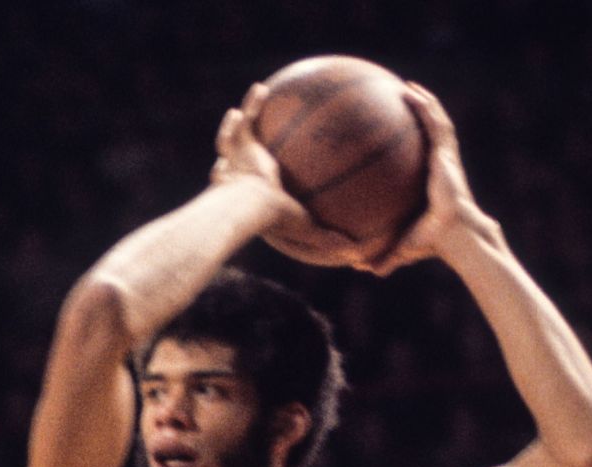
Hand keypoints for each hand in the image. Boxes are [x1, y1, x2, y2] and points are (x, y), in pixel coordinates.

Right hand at [213, 84, 372, 264]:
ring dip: (237, 122)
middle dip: (239, 155)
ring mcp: (237, 158)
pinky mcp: (239, 143)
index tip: (267, 179)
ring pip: (233, 137)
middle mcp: (242, 174)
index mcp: (258, 194)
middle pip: (239, 162)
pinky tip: (262, 87)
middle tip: (250, 146)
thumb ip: (330, 238)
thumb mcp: (309, 229)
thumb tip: (357, 253)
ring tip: (247, 106)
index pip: (258, 187)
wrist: (250, 205)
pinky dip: (252, 103)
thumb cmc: (276, 220)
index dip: (258, 183)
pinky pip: (246, 119)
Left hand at [366, 83, 503, 275]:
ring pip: (436, 123)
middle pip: (429, 135)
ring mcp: (445, 158)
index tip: (396, 132)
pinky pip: (436, 124)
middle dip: (419, 115)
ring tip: (408, 87)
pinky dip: (427, 107)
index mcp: (432, 182)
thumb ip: (384, 256)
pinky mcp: (447, 154)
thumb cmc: (434, 243)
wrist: (456, 236)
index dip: (412, 143)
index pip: (422, 158)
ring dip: (425, 103)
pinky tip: (412, 93)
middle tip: (400, 100)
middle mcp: (440, 166)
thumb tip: (361, 270)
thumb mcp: (402, 248)